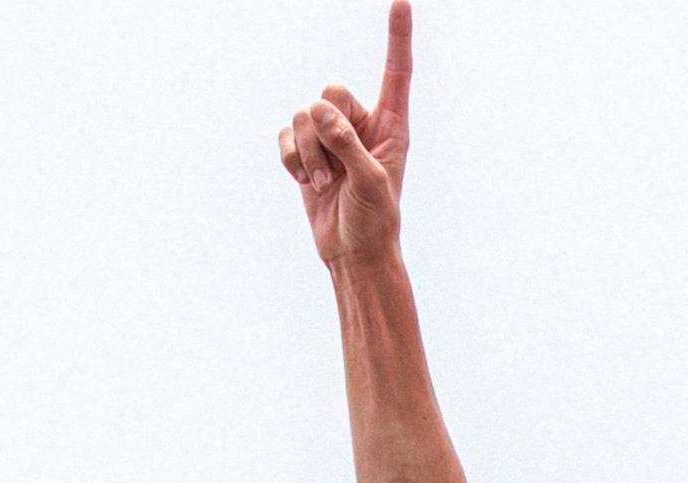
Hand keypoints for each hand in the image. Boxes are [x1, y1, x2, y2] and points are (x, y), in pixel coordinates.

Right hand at [282, 3, 412, 267]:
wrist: (352, 253)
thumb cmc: (374, 220)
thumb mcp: (370, 182)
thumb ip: (348, 143)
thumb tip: (319, 112)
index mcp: (391, 125)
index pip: (396, 72)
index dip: (398, 38)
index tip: (401, 2)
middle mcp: (361, 124)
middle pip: (330, 91)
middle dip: (324, 129)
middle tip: (333, 168)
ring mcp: (332, 137)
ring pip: (303, 115)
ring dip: (308, 153)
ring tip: (322, 183)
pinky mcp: (307, 152)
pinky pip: (286, 135)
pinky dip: (291, 158)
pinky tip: (305, 182)